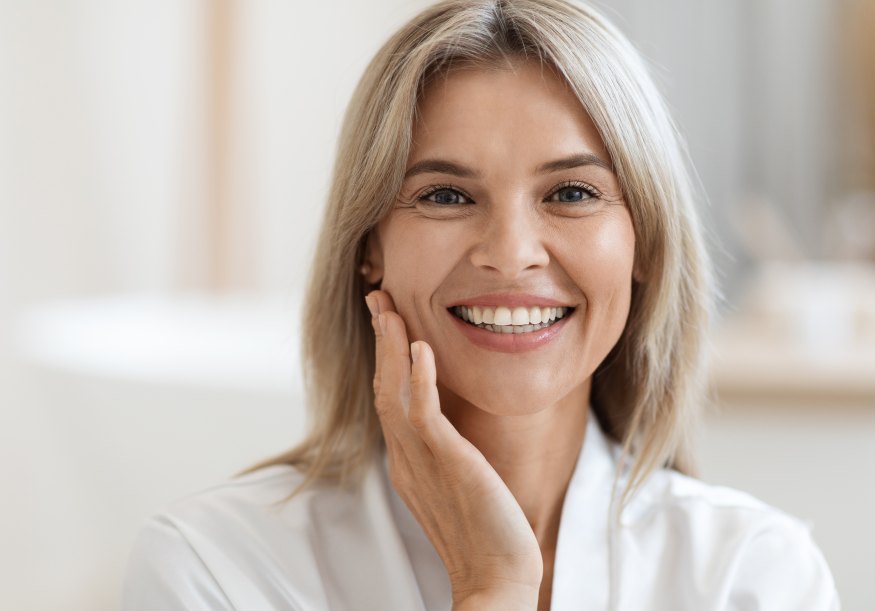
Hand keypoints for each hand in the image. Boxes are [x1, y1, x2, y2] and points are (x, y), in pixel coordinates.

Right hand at [365, 290, 542, 608]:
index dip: (386, 355)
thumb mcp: (461, 483)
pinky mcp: (447, 463)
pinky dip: (420, 378)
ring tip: (389, 308)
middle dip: (380, 340)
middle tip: (378, 297)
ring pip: (394, 392)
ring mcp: (421, 461)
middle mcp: (407, 458)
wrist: (496, 577)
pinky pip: (424, 414)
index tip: (387, 319)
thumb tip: (451, 429)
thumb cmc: (488, 534)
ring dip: (392, 347)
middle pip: (383, 386)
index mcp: (408, 461)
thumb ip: (449, 454)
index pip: (389, 397)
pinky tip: (421, 347)